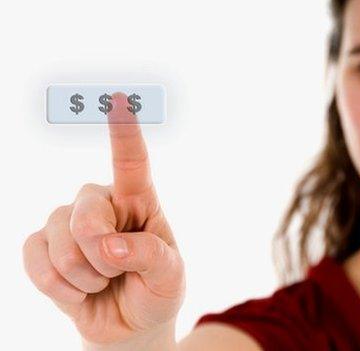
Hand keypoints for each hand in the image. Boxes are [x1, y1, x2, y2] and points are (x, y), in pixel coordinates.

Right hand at [23, 92, 184, 344]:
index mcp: (141, 202)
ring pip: (58, 237)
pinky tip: (79, 291)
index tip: (120, 101)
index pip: (132, 163)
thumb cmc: (156, 291)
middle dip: (100, 253)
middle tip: (119, 272)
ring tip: (103, 281)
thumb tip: (109, 247)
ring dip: (83, 274)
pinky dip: (58, 286)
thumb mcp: (169, 276)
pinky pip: (34, 258)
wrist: (130, 325)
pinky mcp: (44, 246)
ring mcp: (70, 223)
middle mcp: (103, 203)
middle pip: (86, 213)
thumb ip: (148, 255)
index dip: (124, 133)